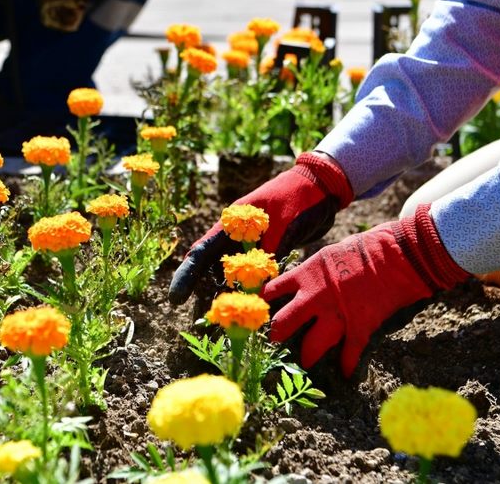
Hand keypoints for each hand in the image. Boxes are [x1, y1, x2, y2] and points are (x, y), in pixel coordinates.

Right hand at [168, 152, 353, 303]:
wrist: (324, 185)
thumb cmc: (301, 198)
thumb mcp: (284, 223)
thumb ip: (269, 251)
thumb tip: (258, 286)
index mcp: (233, 221)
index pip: (202, 251)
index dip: (187, 276)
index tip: (175, 299)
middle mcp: (238, 233)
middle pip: (213, 265)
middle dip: (206, 289)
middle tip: (208, 315)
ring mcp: (252, 241)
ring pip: (233, 272)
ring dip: (232, 290)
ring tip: (235, 312)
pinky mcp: (268, 248)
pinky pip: (253, 273)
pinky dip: (253, 287)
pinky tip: (256, 301)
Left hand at [264, 204, 469, 375]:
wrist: (395, 255)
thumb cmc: (364, 247)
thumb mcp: (329, 254)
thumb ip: (314, 271)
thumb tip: (306, 278)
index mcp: (305, 275)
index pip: (273, 291)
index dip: (265, 302)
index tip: (261, 309)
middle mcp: (314, 297)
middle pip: (284, 323)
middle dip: (277, 334)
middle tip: (275, 341)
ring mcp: (335, 315)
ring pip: (312, 345)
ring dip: (308, 355)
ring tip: (305, 362)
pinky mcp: (358, 327)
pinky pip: (349, 352)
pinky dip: (347, 364)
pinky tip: (345, 371)